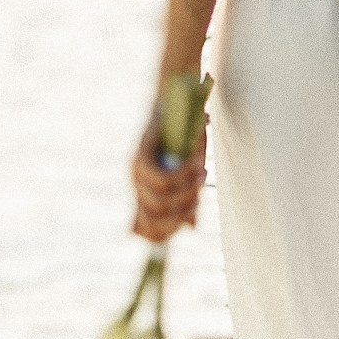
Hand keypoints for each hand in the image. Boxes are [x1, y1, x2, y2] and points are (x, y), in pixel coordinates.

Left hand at [132, 109, 206, 243]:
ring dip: (187, 192)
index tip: (188, 223)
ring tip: (202, 172)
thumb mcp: (188, 176)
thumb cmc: (186, 140)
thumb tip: (192, 228)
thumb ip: (188, 200)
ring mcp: (136, 173)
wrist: (177, 103)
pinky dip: (183, 176)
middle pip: (157, 221)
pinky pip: (163, 180)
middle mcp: (137, 186)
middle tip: (199, 196)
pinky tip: (196, 166)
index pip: (145, 231)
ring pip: (162, 202)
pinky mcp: (141, 156)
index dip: (165, 235)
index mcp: (146, 194)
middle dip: (183, 212)